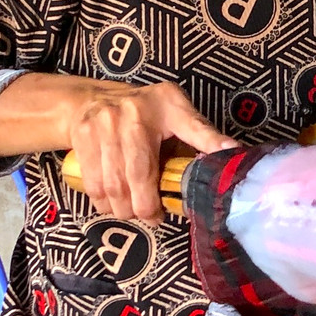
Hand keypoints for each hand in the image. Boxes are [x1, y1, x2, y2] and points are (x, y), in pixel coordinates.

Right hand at [62, 80, 235, 222]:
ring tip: (133, 211)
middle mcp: (131, 114)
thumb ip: (201, 133)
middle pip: (138, 176)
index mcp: (164, 107)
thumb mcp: (176, 112)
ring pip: (113, 186)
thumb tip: (233, 152)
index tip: (211, 178)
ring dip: (124, 209)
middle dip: (145, 207)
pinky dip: (104, 203)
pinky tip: (114, 204)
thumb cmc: (143, 110)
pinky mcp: (82, 138)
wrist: (91, 99)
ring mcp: (102, 126)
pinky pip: (93, 185)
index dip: (206, 148)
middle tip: (153, 216)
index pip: (191, 129)